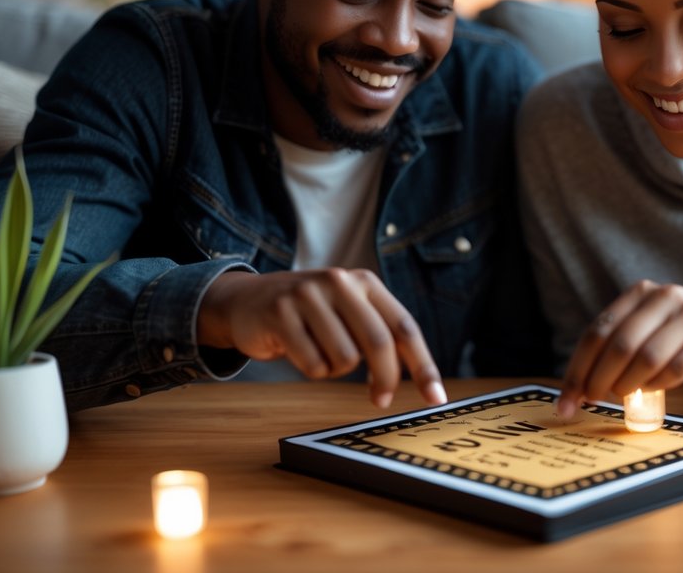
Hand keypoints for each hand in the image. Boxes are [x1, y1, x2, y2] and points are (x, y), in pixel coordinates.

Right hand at [197, 269, 446, 409]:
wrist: (246, 302)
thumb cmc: (309, 316)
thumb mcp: (348, 312)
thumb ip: (379, 335)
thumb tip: (419, 379)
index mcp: (365, 282)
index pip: (404, 327)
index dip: (423, 365)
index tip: (436, 397)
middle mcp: (340, 281)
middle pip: (379, 342)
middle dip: (385, 379)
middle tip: (381, 400)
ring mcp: (308, 295)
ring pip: (345, 358)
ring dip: (335, 369)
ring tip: (317, 351)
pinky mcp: (281, 313)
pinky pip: (313, 364)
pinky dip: (311, 369)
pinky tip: (295, 350)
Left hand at [555, 280, 682, 418]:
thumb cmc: (680, 329)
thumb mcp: (648, 323)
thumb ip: (618, 344)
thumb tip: (579, 387)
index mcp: (639, 293)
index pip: (597, 332)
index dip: (578, 367)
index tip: (567, 399)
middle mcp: (663, 298)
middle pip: (619, 344)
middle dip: (598, 378)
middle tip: (591, 400)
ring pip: (647, 357)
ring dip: (628, 383)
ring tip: (621, 395)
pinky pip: (677, 367)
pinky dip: (659, 384)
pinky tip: (651, 390)